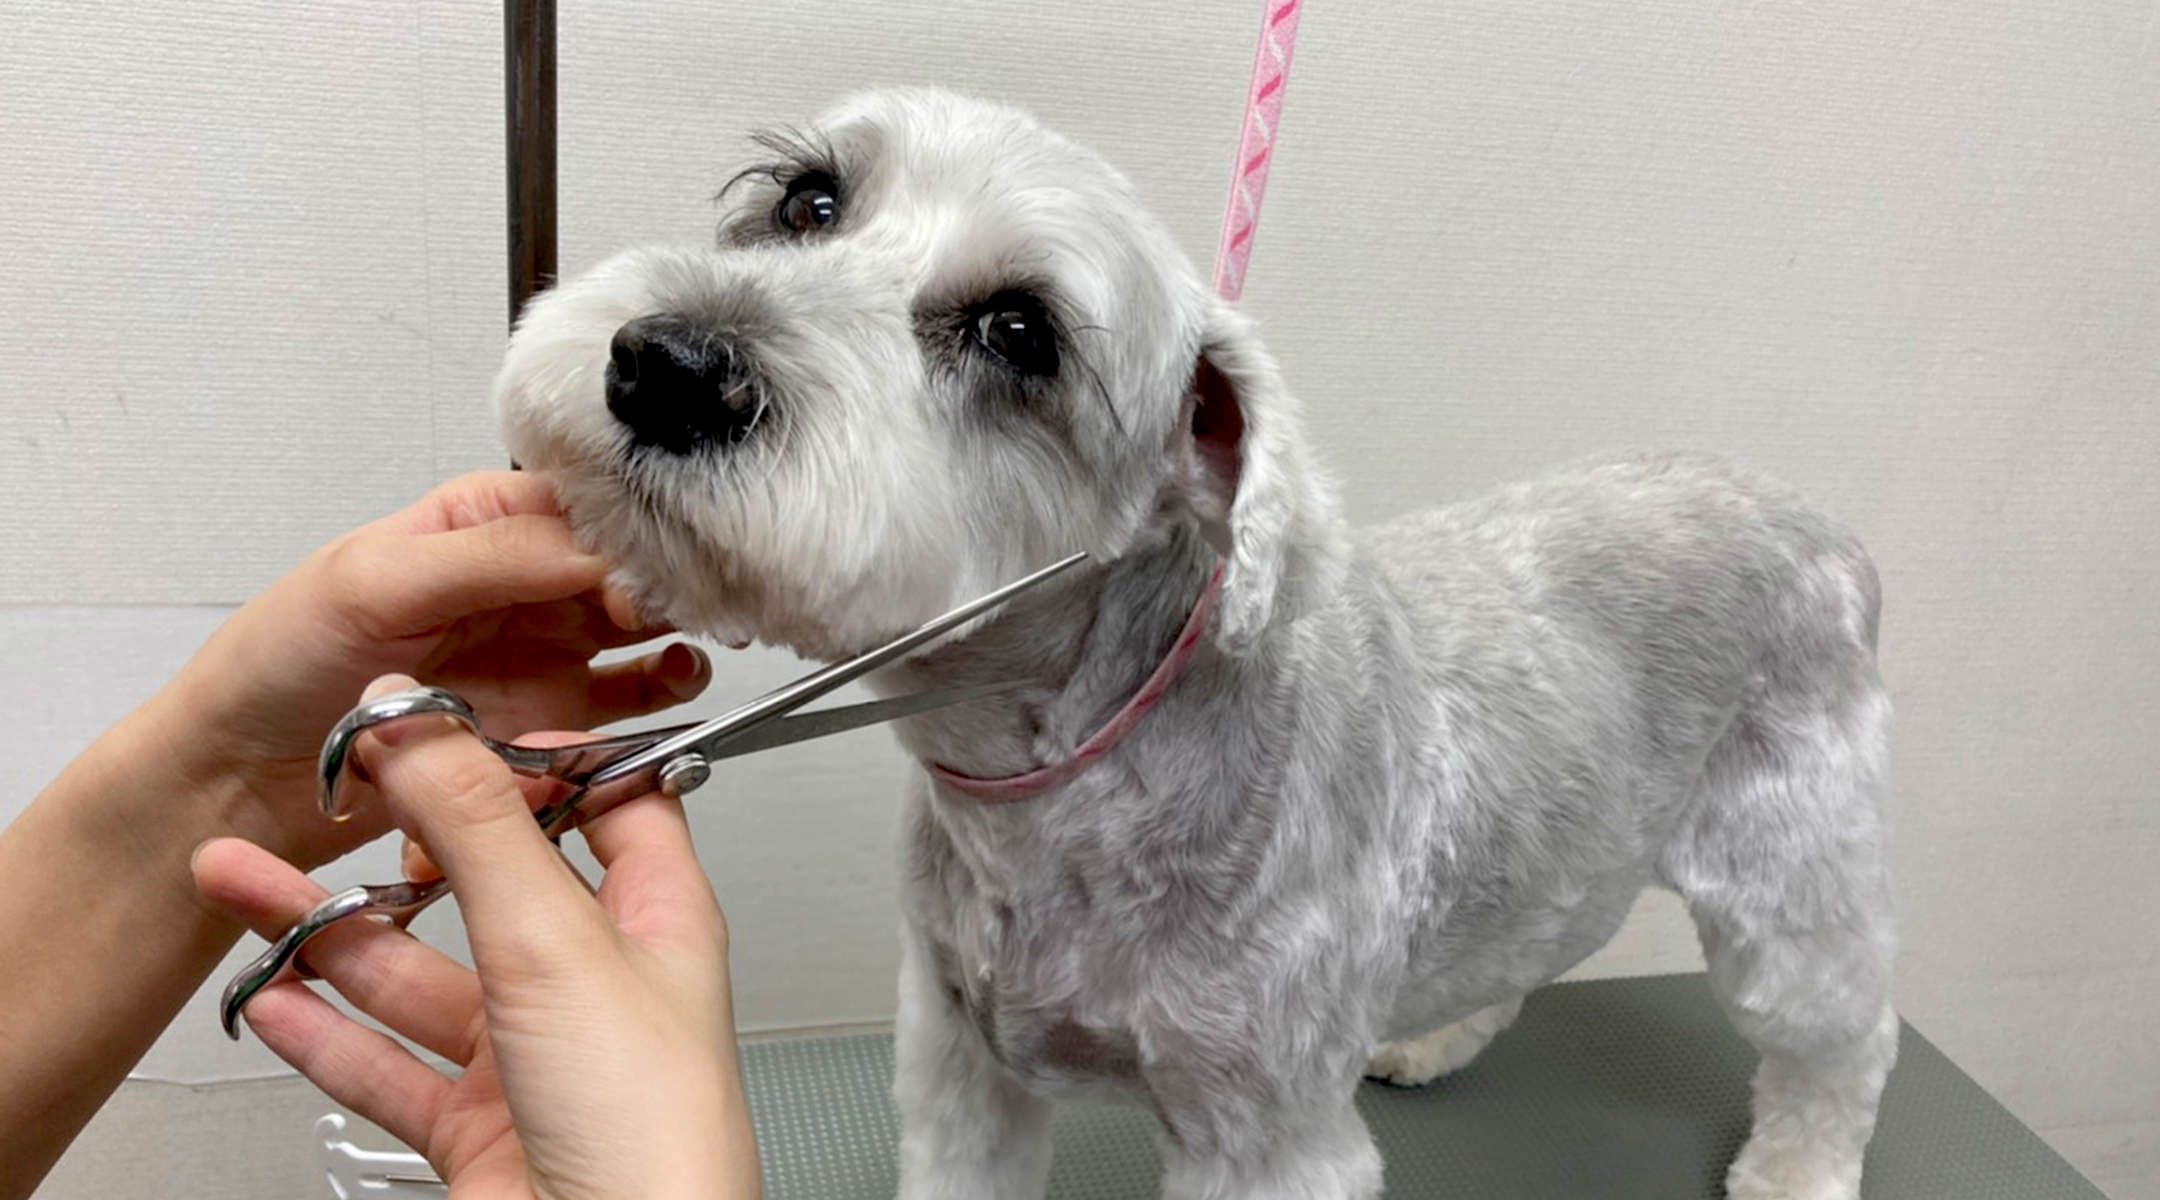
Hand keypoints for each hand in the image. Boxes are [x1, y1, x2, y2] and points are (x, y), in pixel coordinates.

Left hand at [147, 471, 709, 869]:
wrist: (242, 778)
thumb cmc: (279, 661)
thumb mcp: (374, 583)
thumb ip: (492, 559)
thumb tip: (601, 550)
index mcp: (480, 523)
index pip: (584, 505)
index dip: (630, 527)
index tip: (650, 561)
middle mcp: (522, 584)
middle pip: (627, 566)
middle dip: (668, 579)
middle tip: (688, 604)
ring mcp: (541, 655)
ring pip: (641, 631)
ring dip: (678, 632)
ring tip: (693, 643)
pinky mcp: (548, 725)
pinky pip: (625, 709)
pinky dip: (661, 696)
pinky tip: (674, 683)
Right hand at [194, 675, 760, 1199]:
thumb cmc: (651, 1131)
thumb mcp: (556, 943)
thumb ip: (480, 827)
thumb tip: (418, 722)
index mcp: (656, 918)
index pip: (604, 799)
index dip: (528, 758)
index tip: (441, 723)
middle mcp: (597, 981)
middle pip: (485, 883)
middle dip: (396, 841)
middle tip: (327, 795)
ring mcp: (533, 1058)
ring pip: (415, 977)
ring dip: (327, 932)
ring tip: (240, 882)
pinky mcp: (478, 1130)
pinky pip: (385, 1068)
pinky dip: (324, 1033)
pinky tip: (269, 997)